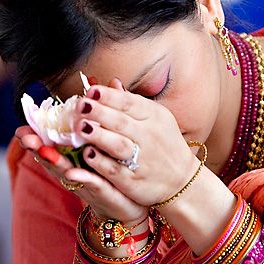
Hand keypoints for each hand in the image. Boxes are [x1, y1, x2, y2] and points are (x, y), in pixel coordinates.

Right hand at [15, 125, 147, 225]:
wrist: (131, 203)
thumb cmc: (115, 169)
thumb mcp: (107, 141)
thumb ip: (107, 115)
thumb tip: (114, 82)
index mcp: (73, 153)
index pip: (50, 141)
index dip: (35, 134)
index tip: (21, 129)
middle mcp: (74, 168)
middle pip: (52, 156)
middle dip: (37, 147)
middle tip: (25, 137)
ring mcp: (86, 182)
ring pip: (67, 171)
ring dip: (55, 162)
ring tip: (45, 152)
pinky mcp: (104, 192)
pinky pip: (93, 184)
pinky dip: (83, 178)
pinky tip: (74, 172)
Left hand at [72, 78, 200, 206]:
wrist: (182, 179)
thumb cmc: (165, 144)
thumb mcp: (156, 118)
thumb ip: (132, 103)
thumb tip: (111, 83)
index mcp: (154, 116)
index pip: (129, 103)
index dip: (109, 96)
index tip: (91, 91)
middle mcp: (149, 136)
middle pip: (121, 122)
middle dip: (99, 112)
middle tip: (81, 106)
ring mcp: (142, 159)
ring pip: (118, 145)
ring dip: (99, 136)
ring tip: (81, 127)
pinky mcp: (134, 180)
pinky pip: (115, 170)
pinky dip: (101, 163)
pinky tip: (87, 155)